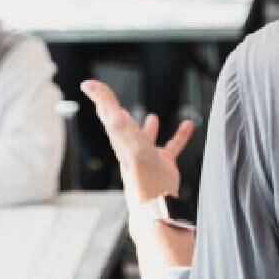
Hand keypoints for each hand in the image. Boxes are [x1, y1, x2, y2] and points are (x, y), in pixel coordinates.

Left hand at [81, 80, 194, 203]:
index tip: (91, 86)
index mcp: (118, 134)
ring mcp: (147, 154)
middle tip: (117, 105)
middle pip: (123, 124)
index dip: (100, 97)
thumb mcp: (119, 126)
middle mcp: (130, 144)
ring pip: (146, 137)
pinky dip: (180, 135)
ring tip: (152, 116)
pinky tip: (188, 126)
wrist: (154, 193)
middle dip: (119, 113)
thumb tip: (90, 85)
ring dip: (148, 127)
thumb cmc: (136, 163)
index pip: (106, 111)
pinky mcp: (163, 162)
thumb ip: (106, 104)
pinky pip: (173, 145)